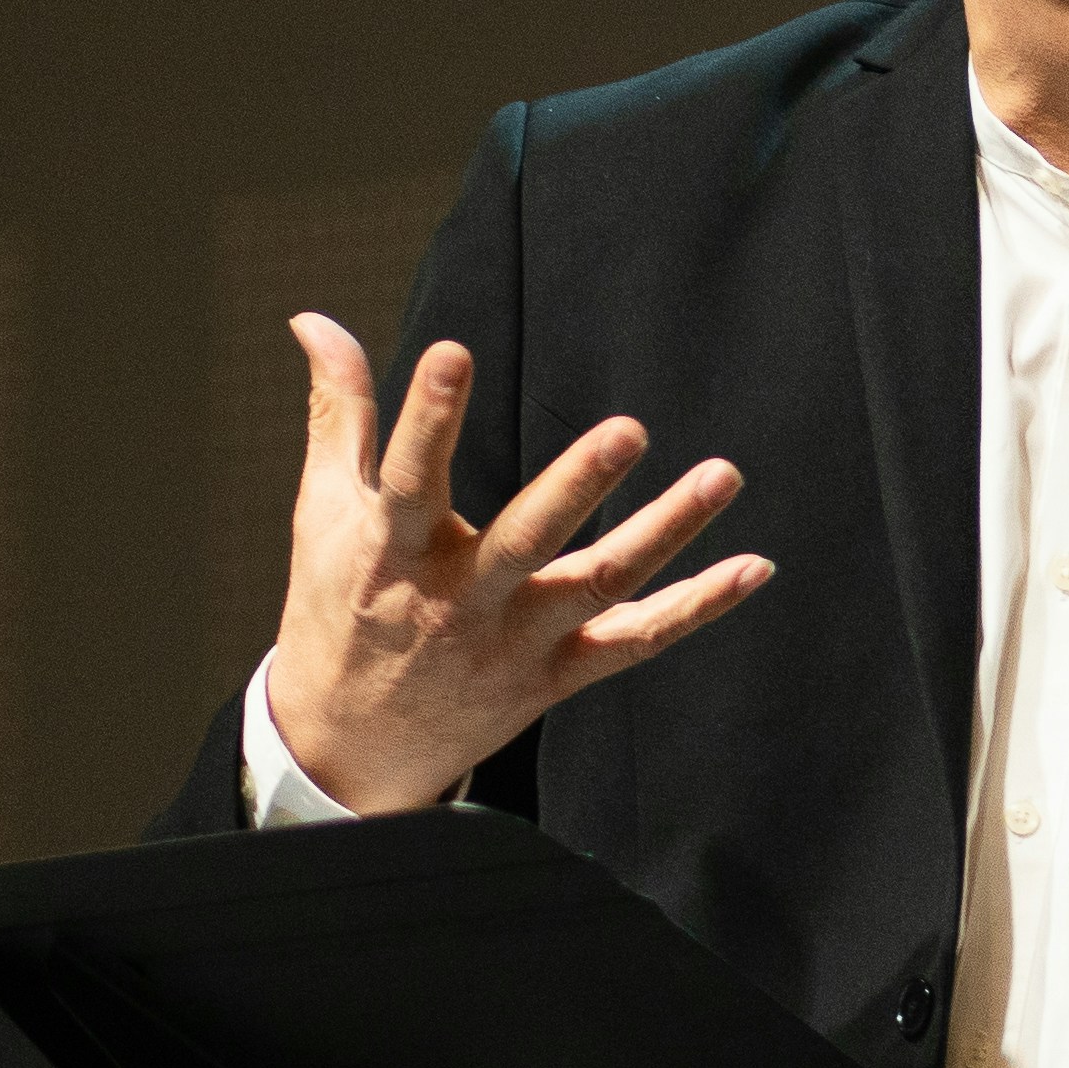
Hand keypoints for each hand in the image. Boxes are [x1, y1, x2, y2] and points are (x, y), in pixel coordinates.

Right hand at [258, 319, 775, 816]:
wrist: (349, 749)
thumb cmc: (340, 610)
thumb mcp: (325, 513)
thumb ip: (339, 414)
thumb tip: (315, 318)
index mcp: (393, 551)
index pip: (409, 477)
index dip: (428, 418)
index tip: (450, 352)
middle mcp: (461, 599)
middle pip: (525, 540)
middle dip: (575, 485)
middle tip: (628, 430)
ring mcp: (514, 643)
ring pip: (599, 585)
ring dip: (667, 532)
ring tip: (723, 475)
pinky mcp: (554, 677)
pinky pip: (635, 643)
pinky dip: (697, 609)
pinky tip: (753, 567)